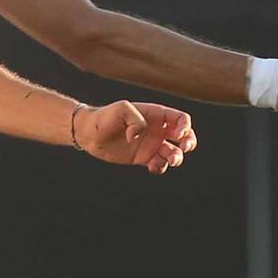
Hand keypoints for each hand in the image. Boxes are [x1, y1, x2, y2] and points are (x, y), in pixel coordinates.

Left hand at [75, 101, 196, 174]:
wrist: (89, 133)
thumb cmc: (105, 117)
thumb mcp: (121, 109)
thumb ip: (136, 119)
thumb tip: (141, 135)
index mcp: (155, 115)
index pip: (180, 118)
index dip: (185, 126)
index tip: (178, 134)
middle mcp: (157, 130)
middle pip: (184, 135)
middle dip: (189, 142)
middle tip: (184, 148)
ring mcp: (151, 144)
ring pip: (174, 153)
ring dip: (177, 158)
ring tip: (169, 160)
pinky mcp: (143, 158)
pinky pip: (159, 164)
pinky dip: (161, 167)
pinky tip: (152, 166)